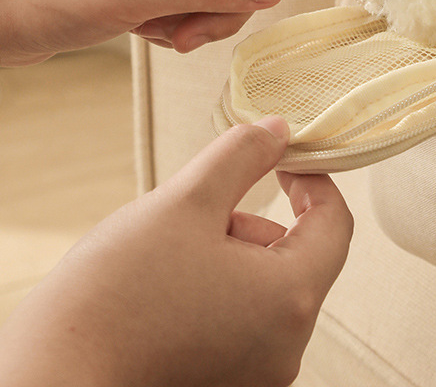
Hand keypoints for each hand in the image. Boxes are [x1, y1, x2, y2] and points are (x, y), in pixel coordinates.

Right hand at [0, 115, 352, 386]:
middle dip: (251, 222)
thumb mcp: (183, 202)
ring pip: (263, 288)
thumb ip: (241, 157)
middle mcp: (285, 347)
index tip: (285, 163)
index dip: (314, 182)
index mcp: (290, 298)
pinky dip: (216, 292)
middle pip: (293, 257)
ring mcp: (256, 374)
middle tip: (196, 216)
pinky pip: (241, 322)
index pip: (335, 224)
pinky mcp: (225, 385)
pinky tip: (164, 293)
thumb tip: (279, 130)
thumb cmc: (112, 300)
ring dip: (229, 255)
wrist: (44, 386)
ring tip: (168, 259)